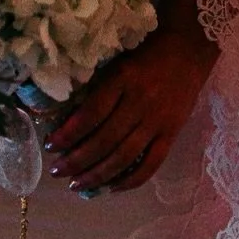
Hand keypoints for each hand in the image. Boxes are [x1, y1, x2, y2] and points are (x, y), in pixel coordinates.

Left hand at [43, 27, 215, 196]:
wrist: (188, 49)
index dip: (69, 133)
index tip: (50, 145)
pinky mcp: (172, 134)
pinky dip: (130, 181)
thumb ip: (98, 86)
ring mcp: (157, 121)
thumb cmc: (144, 51)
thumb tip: (67, 116)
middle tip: (57, 171)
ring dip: (97, 175)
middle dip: (77, 160)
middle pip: (105, 140)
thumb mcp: (117, 60)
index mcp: (123, 78)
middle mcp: (140, 102)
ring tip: (76, 185)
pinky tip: (111, 188)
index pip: (92, 113)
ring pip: (124, 157)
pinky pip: (151, 165)